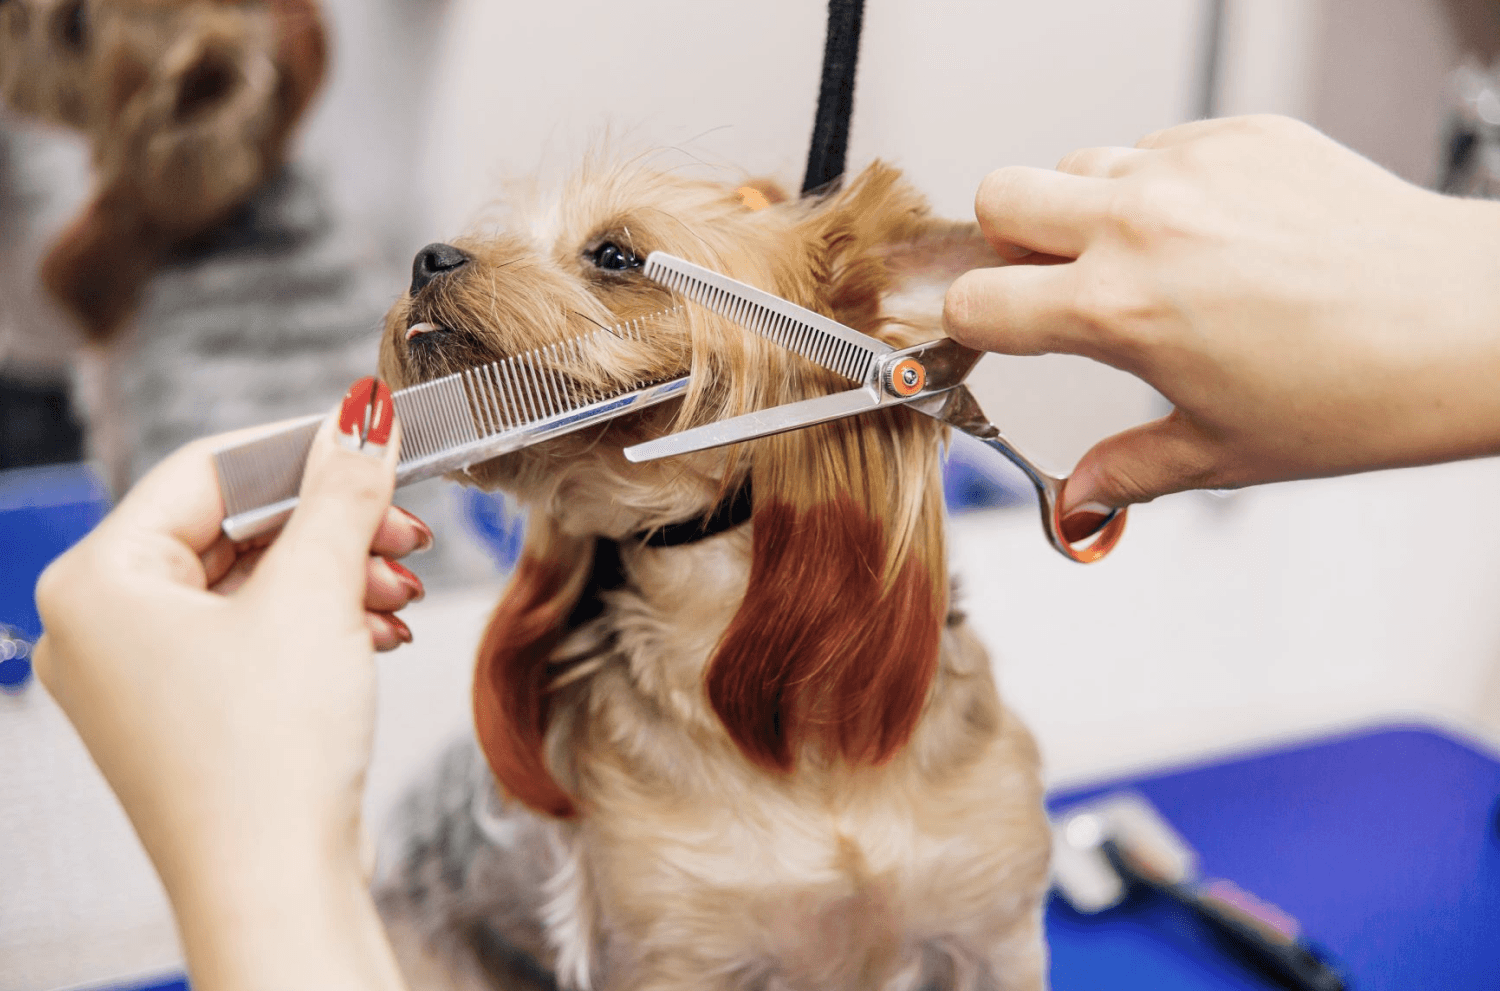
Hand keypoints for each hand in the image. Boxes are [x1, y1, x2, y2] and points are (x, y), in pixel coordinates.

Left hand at [33, 378, 418, 990]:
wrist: (277, 890)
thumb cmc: (265, 757)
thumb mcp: (315, 596)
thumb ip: (342, 493)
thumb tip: (363, 413)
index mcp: (100, 581)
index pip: (208, 469)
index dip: (303, 446)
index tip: (375, 435)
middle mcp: (108, 624)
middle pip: (237, 527)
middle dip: (335, 525)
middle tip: (407, 524)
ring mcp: (148, 674)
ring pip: (257, 583)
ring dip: (341, 576)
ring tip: (404, 589)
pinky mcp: (194, 712)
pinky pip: (259, 635)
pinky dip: (324, 623)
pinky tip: (382, 630)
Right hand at [944, 115, 1499, 536]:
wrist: (1467, 325)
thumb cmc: (1360, 392)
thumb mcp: (1222, 452)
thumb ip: (1126, 473)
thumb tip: (1078, 509)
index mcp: (1118, 309)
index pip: (977, 298)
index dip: (971, 324)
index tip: (990, 335)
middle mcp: (1142, 224)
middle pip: (999, 194)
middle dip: (1006, 241)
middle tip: (1052, 282)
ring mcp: (1193, 168)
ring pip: (1078, 162)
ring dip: (1083, 208)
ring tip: (1143, 258)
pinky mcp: (1244, 134)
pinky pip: (1160, 143)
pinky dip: (1162, 184)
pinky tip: (1214, 234)